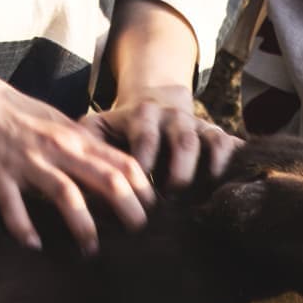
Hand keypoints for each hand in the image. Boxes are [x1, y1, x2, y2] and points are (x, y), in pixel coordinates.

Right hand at [0, 42, 153, 253]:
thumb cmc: (10, 110)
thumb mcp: (53, 120)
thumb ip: (79, 143)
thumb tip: (107, 167)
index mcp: (72, 136)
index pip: (122, 162)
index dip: (143, 188)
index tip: (149, 210)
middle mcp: (57, 149)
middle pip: (107, 180)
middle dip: (129, 210)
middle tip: (138, 233)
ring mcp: (27, 163)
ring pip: (68, 197)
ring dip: (84, 228)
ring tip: (91, 251)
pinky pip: (15, 209)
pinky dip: (26, 229)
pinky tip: (33, 245)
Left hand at [86, 90, 241, 190]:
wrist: (153, 102)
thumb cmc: (118, 128)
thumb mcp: (97, 127)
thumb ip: (84, 145)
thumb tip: (72, 179)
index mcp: (142, 114)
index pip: (145, 137)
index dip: (144, 164)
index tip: (136, 194)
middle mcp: (173, 117)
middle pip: (183, 141)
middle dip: (179, 172)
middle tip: (170, 201)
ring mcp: (197, 124)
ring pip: (209, 143)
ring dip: (205, 172)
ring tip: (197, 201)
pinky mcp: (215, 133)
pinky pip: (229, 144)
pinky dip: (231, 163)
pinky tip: (224, 187)